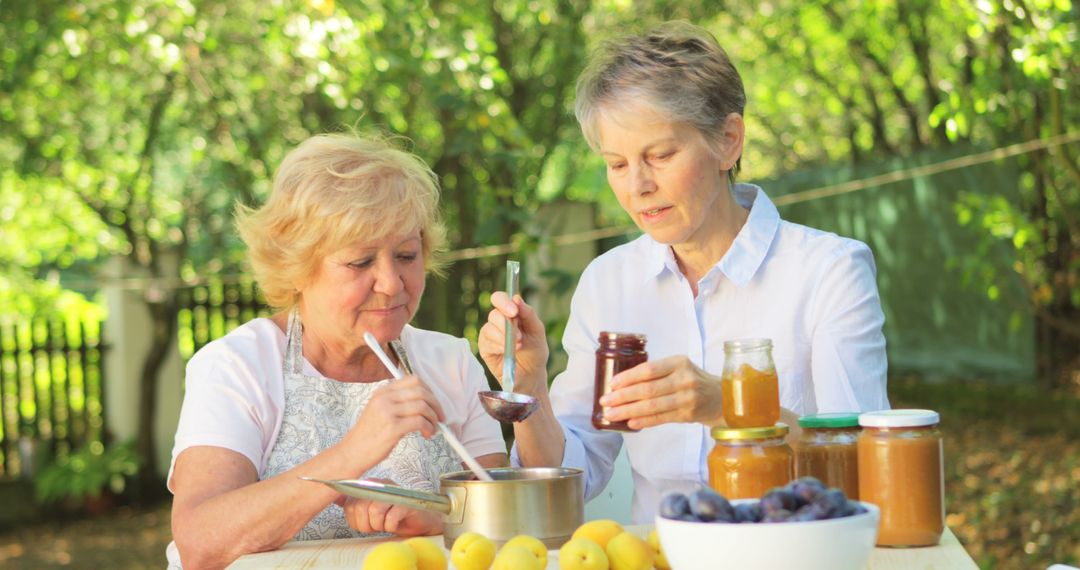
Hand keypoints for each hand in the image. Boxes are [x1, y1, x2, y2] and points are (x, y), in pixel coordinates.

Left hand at [340, 480, 442, 535]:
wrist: (421, 520)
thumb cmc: (395, 516)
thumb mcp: (369, 510)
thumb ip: (353, 503)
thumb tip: (334, 498)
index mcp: (369, 485)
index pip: (349, 504)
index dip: (355, 520)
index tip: (366, 523)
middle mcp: (380, 484)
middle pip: (360, 507)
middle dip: (367, 525)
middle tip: (377, 526)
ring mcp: (393, 492)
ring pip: (374, 512)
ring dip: (380, 525)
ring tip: (386, 524)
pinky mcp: (405, 502)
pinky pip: (390, 518)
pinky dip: (391, 526)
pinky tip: (396, 523)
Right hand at [348, 375, 445, 458]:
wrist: (352, 452)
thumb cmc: (368, 435)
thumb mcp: (379, 410)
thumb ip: (397, 402)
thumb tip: (425, 402)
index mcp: (382, 392)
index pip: (413, 380)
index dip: (429, 390)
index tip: (434, 402)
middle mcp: (384, 398)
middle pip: (421, 391)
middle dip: (436, 404)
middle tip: (439, 416)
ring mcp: (387, 412)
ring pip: (422, 406)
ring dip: (433, 418)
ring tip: (432, 428)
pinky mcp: (392, 428)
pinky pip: (419, 421)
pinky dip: (428, 427)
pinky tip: (426, 434)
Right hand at [478, 292, 549, 395]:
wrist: (531, 375)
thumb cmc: (535, 352)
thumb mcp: (537, 331)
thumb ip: (528, 314)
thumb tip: (517, 298)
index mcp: (511, 313)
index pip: (500, 299)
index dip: (504, 302)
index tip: (513, 312)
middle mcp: (498, 321)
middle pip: (494, 313)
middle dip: (507, 325)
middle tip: (519, 337)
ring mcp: (490, 334)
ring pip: (489, 327)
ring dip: (504, 338)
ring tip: (517, 347)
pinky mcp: (484, 347)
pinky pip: (486, 342)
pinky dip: (498, 346)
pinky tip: (506, 352)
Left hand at [598, 355, 724, 428]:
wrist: (722, 398)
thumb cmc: (693, 381)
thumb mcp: (679, 368)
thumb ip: (657, 372)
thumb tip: (623, 384)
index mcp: (679, 363)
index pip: (649, 370)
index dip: (628, 377)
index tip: (612, 383)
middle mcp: (684, 379)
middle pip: (648, 389)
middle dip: (623, 396)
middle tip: (605, 401)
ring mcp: (687, 398)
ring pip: (652, 406)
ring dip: (629, 411)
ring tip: (612, 414)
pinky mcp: (688, 415)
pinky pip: (661, 419)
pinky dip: (644, 421)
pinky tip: (630, 423)